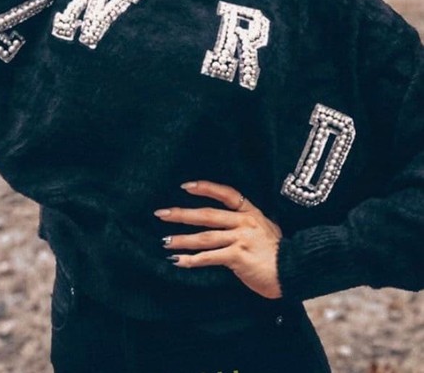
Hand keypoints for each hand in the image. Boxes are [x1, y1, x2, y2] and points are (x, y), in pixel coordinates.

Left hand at [154, 179, 282, 299]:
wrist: (296, 271)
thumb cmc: (280, 254)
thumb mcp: (266, 230)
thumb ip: (247, 224)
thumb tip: (227, 224)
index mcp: (251, 212)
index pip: (226, 193)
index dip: (205, 188)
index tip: (185, 186)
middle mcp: (244, 222)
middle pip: (207, 214)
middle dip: (182, 214)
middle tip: (161, 213)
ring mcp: (241, 239)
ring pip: (205, 237)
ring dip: (182, 239)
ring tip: (165, 241)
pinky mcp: (239, 257)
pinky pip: (211, 258)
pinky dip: (193, 260)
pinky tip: (179, 262)